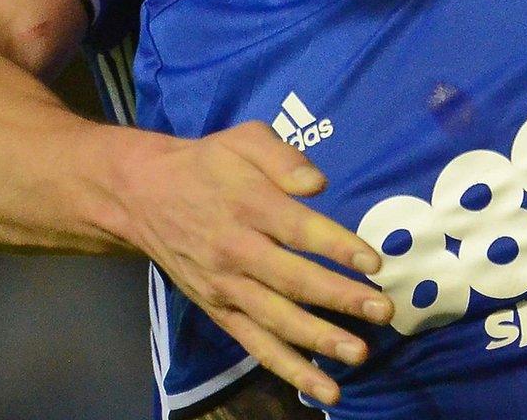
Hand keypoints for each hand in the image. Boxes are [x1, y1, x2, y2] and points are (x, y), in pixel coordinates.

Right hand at [117, 123, 391, 405]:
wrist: (143, 195)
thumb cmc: (208, 164)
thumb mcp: (243, 140)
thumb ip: (282, 157)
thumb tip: (317, 183)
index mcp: (248, 206)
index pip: (298, 230)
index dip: (336, 246)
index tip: (372, 261)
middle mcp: (236, 251)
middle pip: (292, 280)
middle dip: (340, 298)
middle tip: (383, 311)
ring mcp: (226, 287)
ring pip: (276, 320)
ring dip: (319, 340)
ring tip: (359, 353)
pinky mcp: (219, 311)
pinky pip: (256, 344)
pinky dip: (288, 368)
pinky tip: (323, 386)